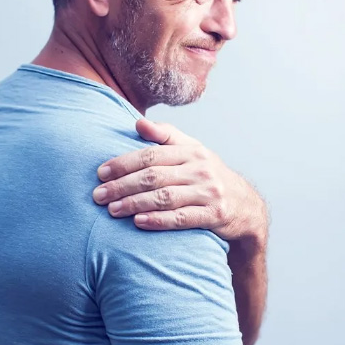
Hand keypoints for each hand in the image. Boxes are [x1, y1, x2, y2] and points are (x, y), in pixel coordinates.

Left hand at [93, 119, 267, 249]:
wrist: (246, 205)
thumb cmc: (207, 176)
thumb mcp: (192, 151)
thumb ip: (165, 136)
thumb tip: (137, 122)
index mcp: (191, 150)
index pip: (151, 154)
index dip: (123, 163)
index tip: (101, 173)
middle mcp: (200, 168)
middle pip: (154, 176)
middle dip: (122, 186)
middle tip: (98, 195)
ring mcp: (209, 192)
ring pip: (165, 197)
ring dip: (134, 204)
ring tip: (112, 210)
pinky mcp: (215, 215)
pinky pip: (181, 218)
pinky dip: (158, 220)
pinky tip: (138, 222)